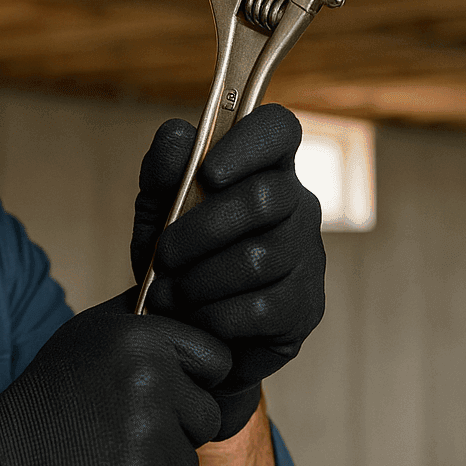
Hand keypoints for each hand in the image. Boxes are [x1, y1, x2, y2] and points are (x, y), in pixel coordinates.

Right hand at [0, 292, 229, 465]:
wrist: (4, 460)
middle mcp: (151, 383)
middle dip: (178, 430)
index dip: (197, 380)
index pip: (217, 360)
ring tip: (111, 455)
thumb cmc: (51, 393)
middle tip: (129, 429)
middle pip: (208, 417)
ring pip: (188, 464)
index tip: (170, 392)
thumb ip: (140, 315)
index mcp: (143, 339)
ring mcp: (146, 439)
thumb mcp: (90, 332)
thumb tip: (181, 296)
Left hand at [132, 104, 325, 440]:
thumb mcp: (156, 211)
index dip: (249, 143)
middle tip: (165, 254)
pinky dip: (214, 315)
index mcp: (263, 167)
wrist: (183, 336)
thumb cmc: (175, 261)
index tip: (210, 173)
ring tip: (170, 294)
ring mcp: (309, 256)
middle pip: (266, 197)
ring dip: (200, 279)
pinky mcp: (307, 307)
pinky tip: (195, 319)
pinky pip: (261, 307)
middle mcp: (298, 204)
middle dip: (202, 228)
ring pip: (259, 258)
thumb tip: (182, 138)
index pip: (278, 128)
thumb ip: (163, 169)